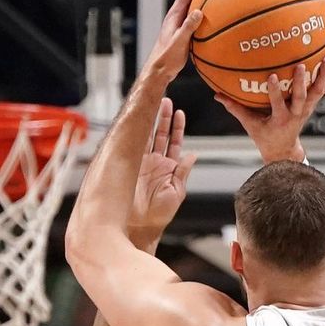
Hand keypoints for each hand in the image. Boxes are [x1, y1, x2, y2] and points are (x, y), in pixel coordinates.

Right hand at [130, 98, 196, 239]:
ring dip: (152, 120)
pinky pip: (135, 145)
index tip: (180, 113)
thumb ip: (183, 173)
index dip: (178, 128)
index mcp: (169, 168)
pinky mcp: (131, 165)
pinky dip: (138, 131)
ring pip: (148, 136)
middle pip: (161, 134)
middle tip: (166, 100)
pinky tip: (141, 119)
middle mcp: (156, 163)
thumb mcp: (177, 192)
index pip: (174, 143)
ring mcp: (142, 162)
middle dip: (164, 118)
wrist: (139, 226)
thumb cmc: (159, 215)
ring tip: (156, 103)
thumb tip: (193, 155)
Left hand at [140, 0, 213, 81]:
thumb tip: (199, 12)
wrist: (159, 70)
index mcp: (174, 15)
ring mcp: (180, 22)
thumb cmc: (167, 58)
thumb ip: (188, 28)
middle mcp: (177, 15)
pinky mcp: (184, 30)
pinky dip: (205, 6)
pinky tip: (214, 9)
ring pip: (194, 1)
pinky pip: (197, 13)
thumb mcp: (178, 43)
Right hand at [215, 55, 324, 162]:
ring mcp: (307, 110)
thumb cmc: (264, 135)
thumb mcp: (249, 124)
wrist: (284, 149)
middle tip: (300, 65)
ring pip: (318, 92)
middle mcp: (296, 114)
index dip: (275, 91)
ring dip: (323, 75)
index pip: (278, 104)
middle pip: (302, 97)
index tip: (271, 76)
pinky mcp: (313, 105)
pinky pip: (323, 89)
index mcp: (280, 119)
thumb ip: (235, 108)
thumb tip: (216, 95)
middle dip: (301, 82)